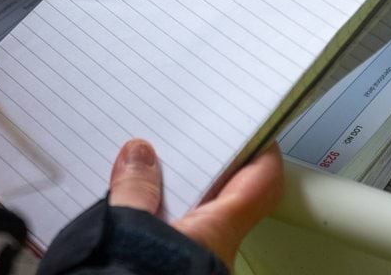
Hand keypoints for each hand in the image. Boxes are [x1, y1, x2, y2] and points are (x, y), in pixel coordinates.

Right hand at [108, 139, 283, 264]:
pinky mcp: (175, 272)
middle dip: (208, 172)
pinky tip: (137, 213)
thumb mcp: (128, 227)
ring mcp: (198, 267)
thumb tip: (139, 155)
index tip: (256, 131)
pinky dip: (163, 221)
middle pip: (229, 200)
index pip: (260, 184)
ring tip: (150, 172)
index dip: (262, 153)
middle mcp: (216, 251)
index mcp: (217, 231)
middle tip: (188, 143)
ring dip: (182, 199)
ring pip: (201, 222)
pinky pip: (176, 240)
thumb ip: (135, 189)